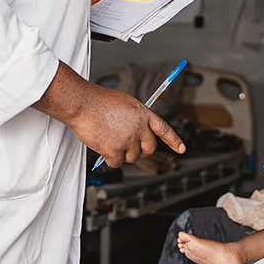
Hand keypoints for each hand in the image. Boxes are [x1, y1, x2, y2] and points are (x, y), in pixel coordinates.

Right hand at [69, 85, 185, 167]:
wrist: (83, 103)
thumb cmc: (98, 100)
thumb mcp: (124, 103)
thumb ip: (135, 117)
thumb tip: (135, 130)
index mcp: (143, 114)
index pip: (163, 129)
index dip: (173, 140)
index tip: (181, 149)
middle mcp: (139, 128)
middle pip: (149, 149)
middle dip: (140, 150)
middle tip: (127, 145)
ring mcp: (128, 140)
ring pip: (132, 157)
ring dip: (122, 153)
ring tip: (109, 139)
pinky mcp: (115, 150)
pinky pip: (116, 163)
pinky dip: (109, 159)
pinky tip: (103, 146)